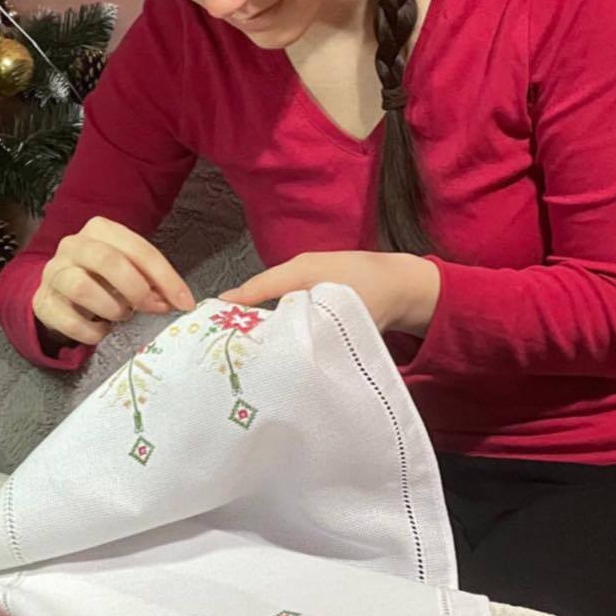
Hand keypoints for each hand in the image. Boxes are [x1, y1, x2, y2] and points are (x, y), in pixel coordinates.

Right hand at [33, 216, 196, 346]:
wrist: (60, 293)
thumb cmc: (103, 279)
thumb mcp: (129, 271)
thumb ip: (151, 280)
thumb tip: (175, 300)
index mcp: (100, 230)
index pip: (138, 249)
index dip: (166, 277)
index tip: (184, 303)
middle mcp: (73, 245)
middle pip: (108, 261)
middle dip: (137, 289)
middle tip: (150, 308)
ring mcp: (54, 272)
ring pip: (83, 287)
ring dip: (112, 308)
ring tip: (121, 315)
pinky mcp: (42, 302)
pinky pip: (69, 320)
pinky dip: (93, 332)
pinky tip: (102, 330)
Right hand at [218, 251, 439, 333]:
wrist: (407, 286)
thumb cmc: (374, 296)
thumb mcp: (336, 314)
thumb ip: (304, 326)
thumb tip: (274, 345)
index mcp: (299, 270)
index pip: (256, 287)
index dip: (233, 306)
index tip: (208, 324)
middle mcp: (299, 270)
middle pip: (262, 293)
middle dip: (243, 314)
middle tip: (222, 340)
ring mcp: (309, 278)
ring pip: (275, 299)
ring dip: (262, 318)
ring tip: (242, 342)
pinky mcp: (319, 289)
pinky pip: (290, 302)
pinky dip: (279, 316)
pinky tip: (275, 336)